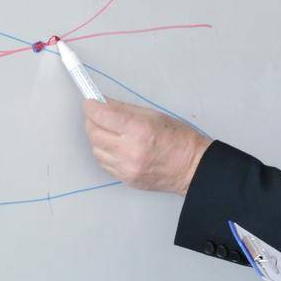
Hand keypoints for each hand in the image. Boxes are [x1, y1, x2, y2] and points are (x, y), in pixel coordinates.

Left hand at [82, 100, 210, 194]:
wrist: (191, 168)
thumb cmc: (178, 137)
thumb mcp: (154, 116)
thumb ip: (126, 110)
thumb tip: (104, 103)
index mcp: (139, 130)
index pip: (103, 116)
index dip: (92, 107)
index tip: (89, 102)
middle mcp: (130, 150)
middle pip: (94, 133)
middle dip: (91, 121)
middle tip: (96, 115)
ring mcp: (126, 167)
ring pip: (96, 150)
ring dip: (97, 138)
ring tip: (108, 131)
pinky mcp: (125, 179)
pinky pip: (104, 163)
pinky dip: (104, 152)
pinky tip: (114, 146)